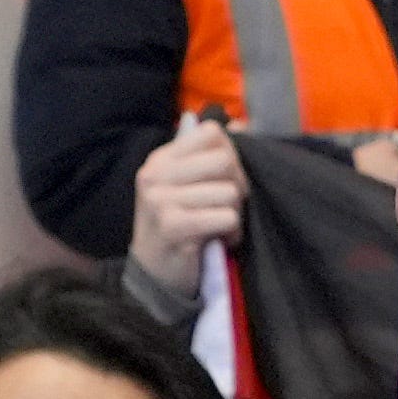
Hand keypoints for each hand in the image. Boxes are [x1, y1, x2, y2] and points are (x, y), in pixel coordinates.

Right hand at [131, 116, 245, 276]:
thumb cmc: (179, 225)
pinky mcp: (173, 226)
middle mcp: (156, 174)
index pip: (211, 132)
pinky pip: (226, 218)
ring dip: (234, 214)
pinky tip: (218, 240)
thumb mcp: (185, 185)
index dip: (231, 154)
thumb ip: (208, 156)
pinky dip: (231, 232)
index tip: (226, 179)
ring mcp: (161, 200)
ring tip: (219, 226)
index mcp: (161, 159)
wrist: (154, 273)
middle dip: (238, 186)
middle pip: (225, 160)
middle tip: (228, 206)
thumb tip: (243, 125)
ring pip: (230, 192)